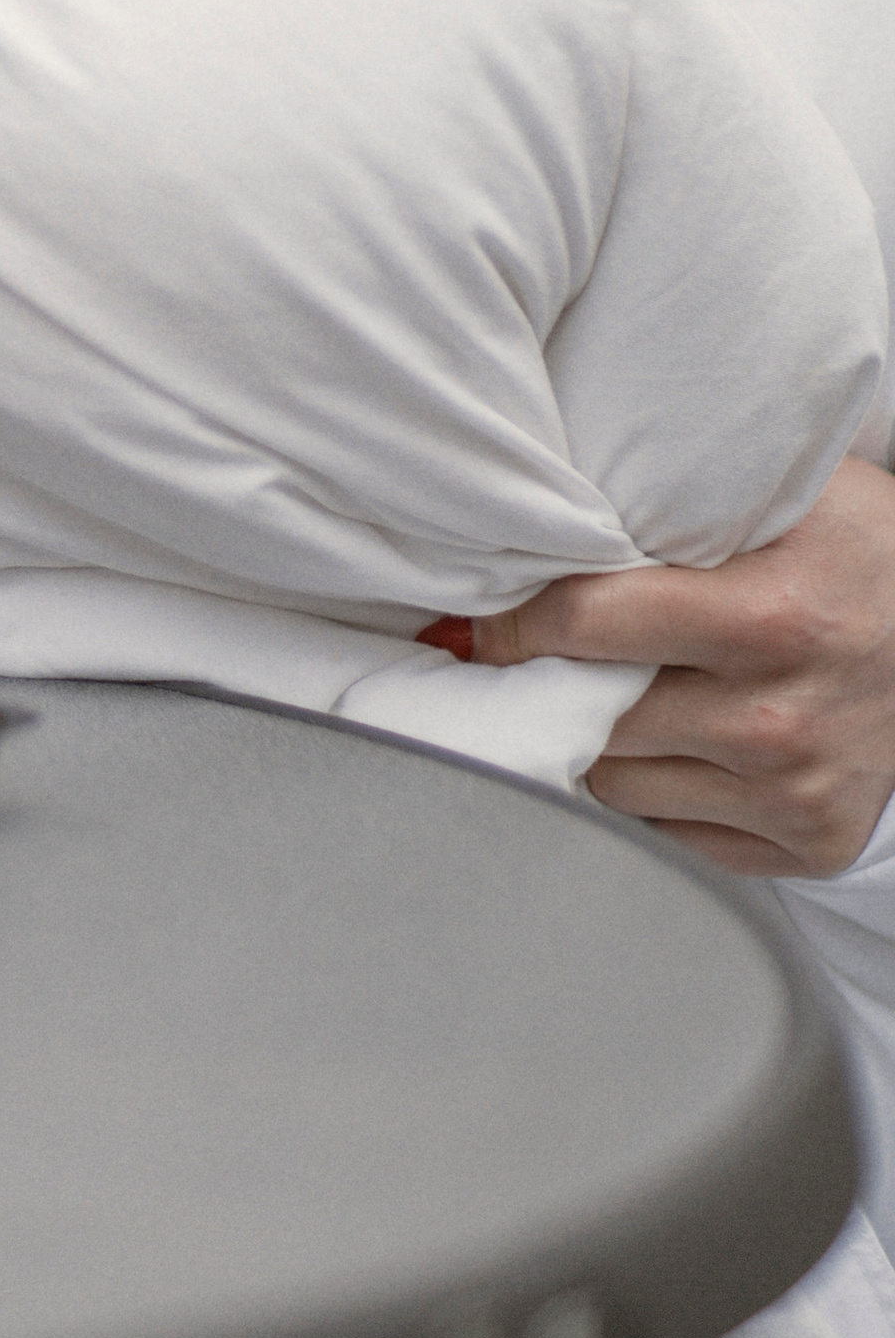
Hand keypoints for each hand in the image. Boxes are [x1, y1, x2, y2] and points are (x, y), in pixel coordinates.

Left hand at [474, 453, 894, 875]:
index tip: (481, 622)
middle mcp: (778, 721)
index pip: (585, 625)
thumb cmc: (859, 547)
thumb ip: (665, 502)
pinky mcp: (810, 844)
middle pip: (593, 716)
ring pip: (617, 786)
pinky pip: (673, 834)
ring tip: (627, 695)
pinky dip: (661, 793)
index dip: (515, 621)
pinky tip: (683, 743)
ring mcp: (796, 795)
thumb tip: (535, 510)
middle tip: (550, 659)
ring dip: (605, 744)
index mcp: (768, 619)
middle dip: (562, 684)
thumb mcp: (778, 493)